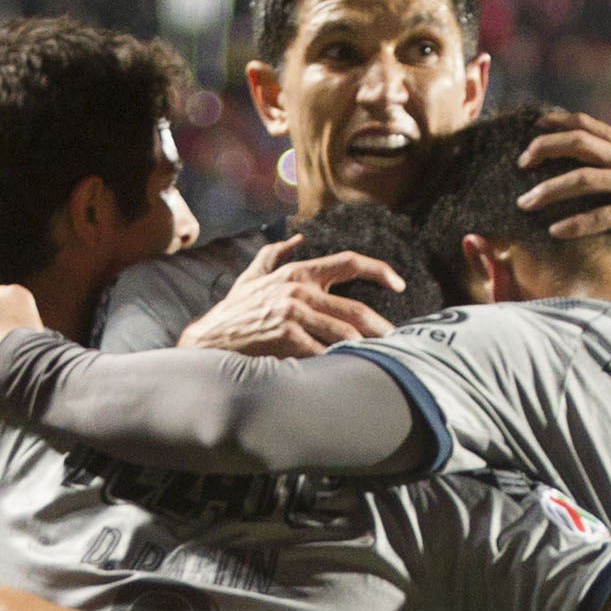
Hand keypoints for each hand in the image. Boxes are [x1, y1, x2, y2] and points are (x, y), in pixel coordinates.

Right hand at [179, 237, 406, 356]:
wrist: (211, 339)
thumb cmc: (235, 312)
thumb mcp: (252, 277)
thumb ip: (274, 255)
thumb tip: (296, 239)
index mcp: (298, 273)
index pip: (348, 262)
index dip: (379, 270)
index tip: (399, 284)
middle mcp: (299, 290)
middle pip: (354, 309)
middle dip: (381, 328)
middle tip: (397, 340)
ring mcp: (293, 314)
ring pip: (344, 334)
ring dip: (365, 349)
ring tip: (381, 360)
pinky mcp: (287, 338)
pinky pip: (324, 353)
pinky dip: (339, 363)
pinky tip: (351, 371)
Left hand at [518, 110, 610, 264]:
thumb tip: (585, 161)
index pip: (585, 124)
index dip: (555, 123)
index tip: (530, 128)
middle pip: (578, 143)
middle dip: (543, 150)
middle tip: (519, 163)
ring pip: (583, 179)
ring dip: (549, 190)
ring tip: (524, 203)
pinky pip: (600, 217)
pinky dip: (574, 224)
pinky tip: (554, 231)